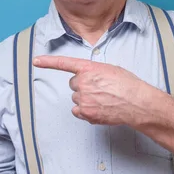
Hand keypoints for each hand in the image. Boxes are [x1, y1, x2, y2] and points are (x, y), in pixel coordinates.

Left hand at [33, 55, 149, 125]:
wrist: (137, 102)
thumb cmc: (128, 85)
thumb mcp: (110, 70)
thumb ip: (95, 72)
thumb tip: (90, 78)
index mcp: (89, 68)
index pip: (64, 63)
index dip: (48, 62)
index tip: (36, 61)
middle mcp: (83, 82)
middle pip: (73, 84)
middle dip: (83, 86)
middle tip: (99, 89)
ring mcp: (83, 98)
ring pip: (76, 98)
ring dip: (86, 99)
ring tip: (103, 99)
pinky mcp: (85, 112)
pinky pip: (77, 111)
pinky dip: (86, 111)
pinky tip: (99, 108)